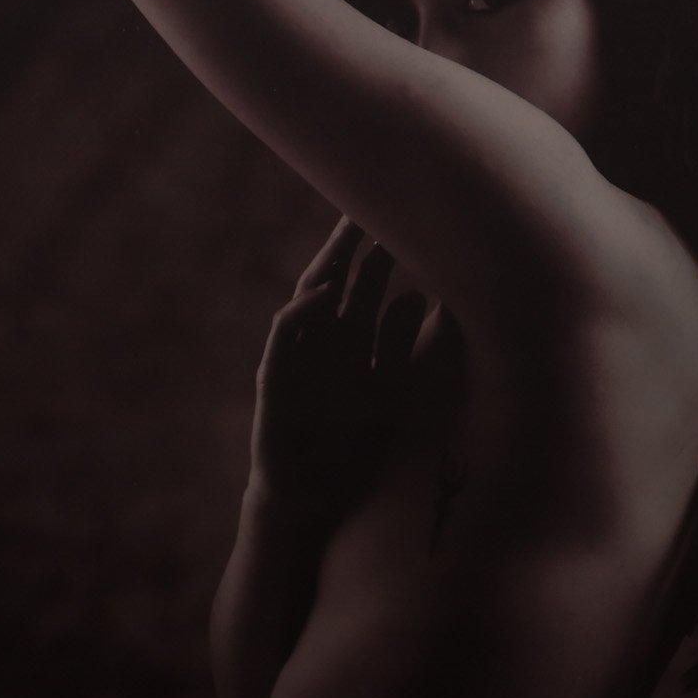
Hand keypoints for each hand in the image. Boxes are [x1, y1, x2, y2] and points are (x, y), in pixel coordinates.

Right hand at [250, 215, 425, 529]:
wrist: (310, 501)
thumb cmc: (349, 446)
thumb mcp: (386, 390)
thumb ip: (398, 344)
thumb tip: (422, 295)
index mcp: (348, 338)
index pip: (363, 281)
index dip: (381, 249)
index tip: (404, 212)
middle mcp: (321, 340)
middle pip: (338, 278)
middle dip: (354, 242)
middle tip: (375, 196)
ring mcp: (295, 357)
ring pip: (309, 298)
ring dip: (328, 264)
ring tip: (350, 230)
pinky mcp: (275, 382)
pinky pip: (284, 340)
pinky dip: (300, 313)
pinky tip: (321, 293)